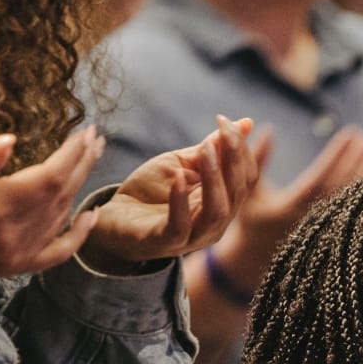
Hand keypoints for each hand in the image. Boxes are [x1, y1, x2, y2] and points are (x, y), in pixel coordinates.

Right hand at [0, 130, 105, 278]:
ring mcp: (19, 252)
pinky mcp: (19, 265)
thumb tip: (10, 141)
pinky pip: (60, 251)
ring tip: (89, 159)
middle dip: (82, 164)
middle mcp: (14, 232)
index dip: (72, 154)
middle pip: (62, 193)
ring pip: (62, 215)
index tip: (86, 132)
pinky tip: (92, 215)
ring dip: (79, 186)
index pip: (49, 176)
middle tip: (96, 139)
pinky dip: (80, 234)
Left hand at [82, 115, 260, 272]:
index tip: (224, 121)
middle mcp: (215, 223)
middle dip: (233, 160)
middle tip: (223, 132)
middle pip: (236, 194)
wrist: (115, 218)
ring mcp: (192, 237)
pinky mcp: (164, 242)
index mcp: (223, 204)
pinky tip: (178, 178)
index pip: (246, 178)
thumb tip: (246, 123)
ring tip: (207, 151)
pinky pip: (179, 226)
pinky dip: (179, 202)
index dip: (241, 150)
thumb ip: (212, 148)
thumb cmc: (152, 192)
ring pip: (217, 212)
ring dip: (215, 179)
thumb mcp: (183, 164)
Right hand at [211, 124, 362, 291]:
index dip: (338, 154)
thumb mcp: (247, 187)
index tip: (351, 133)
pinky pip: (354, 211)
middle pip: (342, 186)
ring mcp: (324, 230)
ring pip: (352, 200)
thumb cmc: (251, 218)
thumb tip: (269, 128)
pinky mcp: (332, 235)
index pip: (321, 176)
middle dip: (358, 159)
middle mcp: (312, 219)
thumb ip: (256, 158)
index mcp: (291, 207)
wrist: (256, 258)